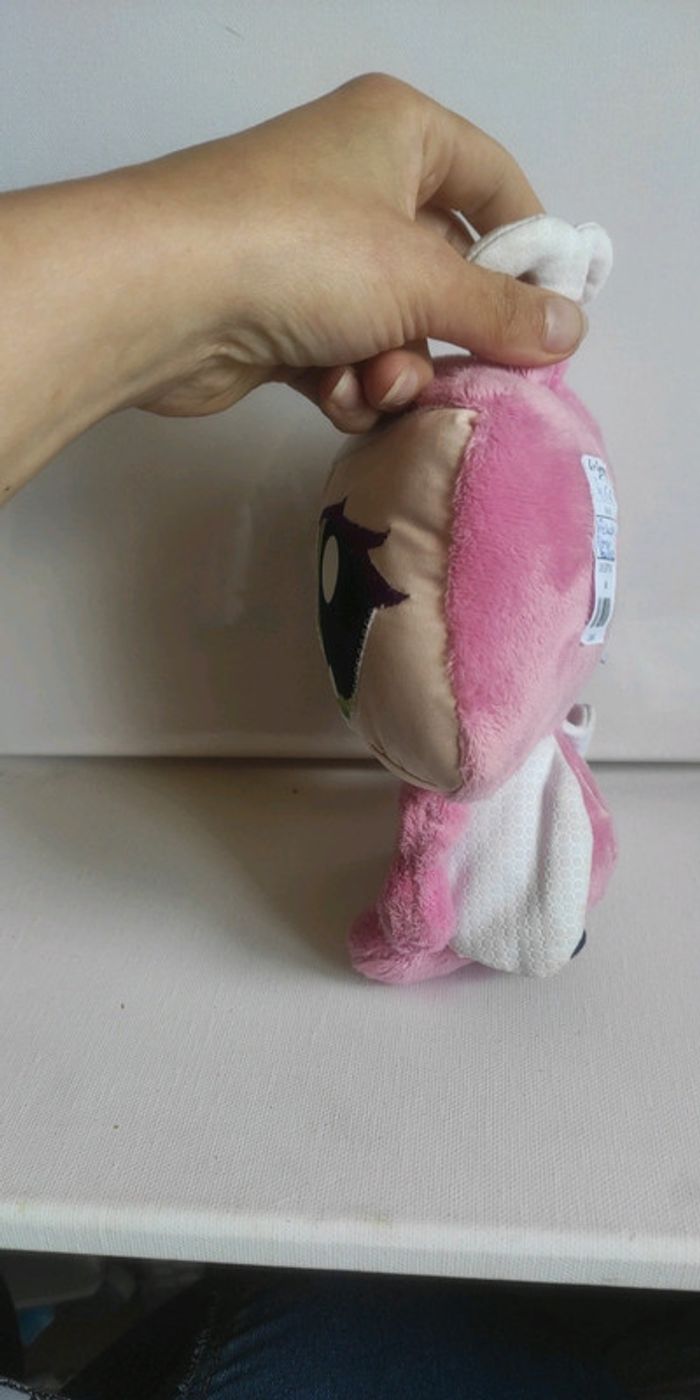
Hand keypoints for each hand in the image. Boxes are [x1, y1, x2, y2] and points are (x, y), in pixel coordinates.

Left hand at [0, 74, 587, 496]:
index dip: (529, 248)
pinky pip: (344, 354)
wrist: (160, 296)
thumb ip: (503, 313)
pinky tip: (335, 395)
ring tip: (375, 386)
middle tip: (467, 380)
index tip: (551, 316)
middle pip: (443, 269)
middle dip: (448, 335)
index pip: (493, 181)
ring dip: (394, 369)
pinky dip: (347, 382)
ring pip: (393, 325)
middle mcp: (356, 181)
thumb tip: (572, 332)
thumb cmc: (306, 253)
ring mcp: (311, 250)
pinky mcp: (277, 314)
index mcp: (399, 133)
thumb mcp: (423, 278)